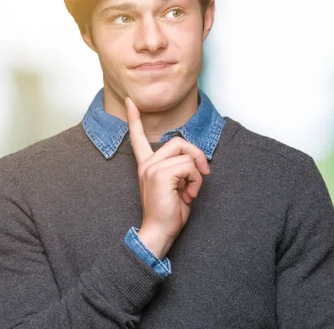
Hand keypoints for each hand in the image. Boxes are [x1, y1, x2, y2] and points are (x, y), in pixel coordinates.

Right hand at [125, 97, 209, 258]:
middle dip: (197, 154)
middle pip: (178, 141)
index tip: (130, 101)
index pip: (137, 138)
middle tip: (203, 174)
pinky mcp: (159, 174)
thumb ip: (180, 169)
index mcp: (147, 165)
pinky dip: (196, 181)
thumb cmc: (169, 212)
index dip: (134, 119)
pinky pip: (189, 166)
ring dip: (197, 174)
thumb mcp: (177, 185)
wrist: (159, 232)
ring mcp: (151, 168)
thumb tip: (195, 161)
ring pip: (187, 154)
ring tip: (191, 191)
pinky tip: (188, 195)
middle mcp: (146, 164)